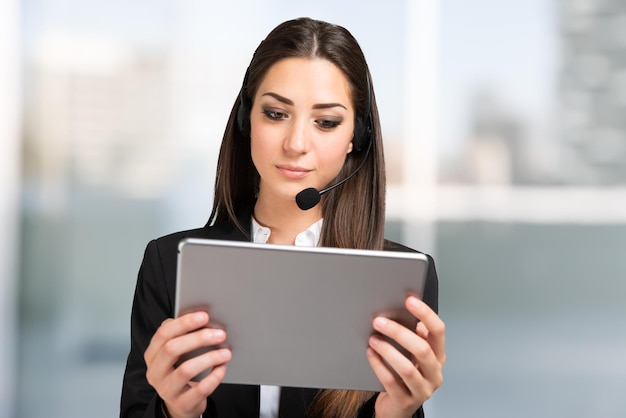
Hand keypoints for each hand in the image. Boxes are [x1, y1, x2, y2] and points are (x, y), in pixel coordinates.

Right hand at [144, 311, 231, 417]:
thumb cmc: (181, 369)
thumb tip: (202, 317)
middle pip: (172, 349)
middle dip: (199, 338)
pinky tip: (222, 368)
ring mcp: (166, 390)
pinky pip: (200, 389)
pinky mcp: (181, 403)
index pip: (163, 334)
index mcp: (152, 354)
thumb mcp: (176, 353)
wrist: (181, 403)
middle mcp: (155, 372)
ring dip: (209, 358)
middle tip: (220, 334)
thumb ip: (182, 335)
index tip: (204, 316)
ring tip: (226, 352)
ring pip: (186, 370)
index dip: (184, 323)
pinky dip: (214, 377)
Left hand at [367, 296, 445, 417]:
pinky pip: (391, 382)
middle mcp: (434, 373)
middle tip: (379, 321)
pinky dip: (379, 366)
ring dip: (388, 350)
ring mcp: (422, 390)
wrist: (397, 407)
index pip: (438, 331)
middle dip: (399, 333)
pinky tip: (371, 354)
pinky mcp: (406, 401)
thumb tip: (401, 311)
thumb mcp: (412, 354)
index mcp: (438, 356)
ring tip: (373, 339)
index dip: (426, 314)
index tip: (410, 300)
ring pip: (407, 368)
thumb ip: (412, 335)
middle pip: (423, 349)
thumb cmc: (404, 375)